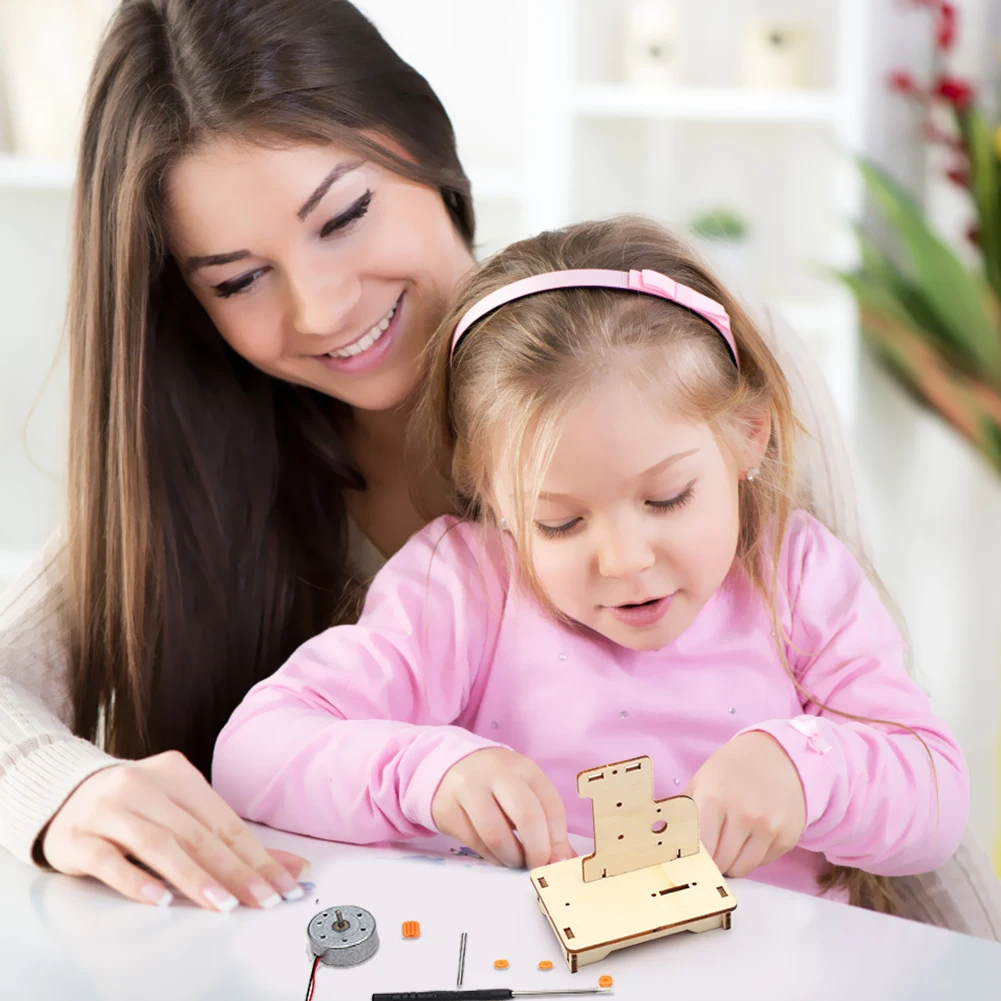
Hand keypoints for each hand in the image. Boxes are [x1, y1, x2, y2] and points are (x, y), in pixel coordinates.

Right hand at [41, 751, 308, 910]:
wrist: (61, 793)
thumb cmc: (133, 806)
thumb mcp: (180, 811)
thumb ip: (228, 839)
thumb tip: (291, 865)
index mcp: (176, 773)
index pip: (223, 820)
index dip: (256, 855)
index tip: (282, 884)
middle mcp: (143, 785)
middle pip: (197, 834)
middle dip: (235, 871)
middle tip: (261, 899)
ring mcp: (108, 809)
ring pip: (158, 844)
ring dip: (194, 877)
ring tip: (222, 903)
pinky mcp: (77, 836)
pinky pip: (109, 860)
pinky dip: (137, 880)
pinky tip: (160, 900)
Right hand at [431, 748, 575, 869]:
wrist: (451, 767)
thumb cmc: (497, 785)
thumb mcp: (524, 791)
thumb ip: (546, 822)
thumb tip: (564, 861)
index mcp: (523, 767)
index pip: (550, 805)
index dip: (558, 839)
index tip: (558, 861)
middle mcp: (495, 773)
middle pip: (527, 815)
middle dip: (537, 851)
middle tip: (538, 867)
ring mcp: (468, 788)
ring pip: (496, 835)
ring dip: (511, 858)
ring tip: (515, 860)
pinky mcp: (447, 808)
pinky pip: (475, 843)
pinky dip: (492, 857)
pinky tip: (497, 854)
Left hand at [684, 731, 805, 877]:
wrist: (779, 756)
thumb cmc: (733, 770)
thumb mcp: (702, 781)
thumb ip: (685, 813)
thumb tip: (667, 844)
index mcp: (714, 797)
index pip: (699, 848)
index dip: (693, 856)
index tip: (690, 856)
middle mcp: (744, 813)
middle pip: (720, 862)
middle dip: (712, 860)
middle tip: (711, 848)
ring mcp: (769, 826)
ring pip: (742, 868)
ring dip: (732, 862)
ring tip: (729, 842)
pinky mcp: (788, 836)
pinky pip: (762, 863)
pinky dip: (753, 856)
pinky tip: (752, 835)